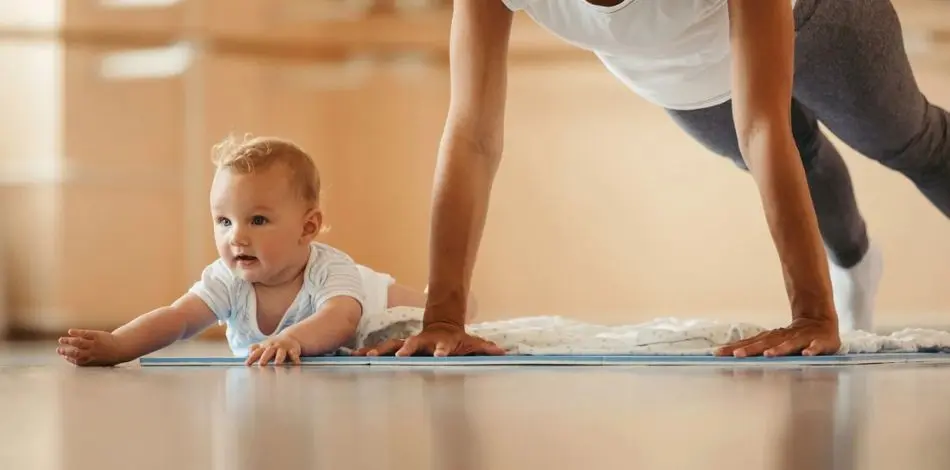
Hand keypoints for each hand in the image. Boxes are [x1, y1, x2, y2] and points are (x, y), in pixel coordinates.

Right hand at [57, 329, 124, 365]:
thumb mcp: (102, 362)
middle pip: (76, 352)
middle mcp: (92, 352)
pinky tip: (70, 331)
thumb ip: (90, 361)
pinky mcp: (97, 335)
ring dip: (68, 341)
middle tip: (58, 350)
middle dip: (66, 351)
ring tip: (60, 340)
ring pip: (78, 343)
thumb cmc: (112, 355)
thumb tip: (78, 360)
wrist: (123, 347)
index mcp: (92, 360)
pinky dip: (77, 332)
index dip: (70, 359)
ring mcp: (94, 343)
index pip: (78, 361)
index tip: (64, 356)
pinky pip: (85, 333)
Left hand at [245, 334, 301, 365]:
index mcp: (265, 347)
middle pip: (268, 351)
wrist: (289, 338)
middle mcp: (273, 347)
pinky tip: (296, 364)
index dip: (252, 358)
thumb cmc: (273, 346)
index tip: (247, 364)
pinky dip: (295, 359)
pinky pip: (294, 354)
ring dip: (279, 358)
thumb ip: (254, 349)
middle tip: (261, 364)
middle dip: (265, 357)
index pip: (256, 352)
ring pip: (281, 353)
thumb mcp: (263, 346)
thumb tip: (247, 355)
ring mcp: (283, 348)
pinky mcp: (293, 350)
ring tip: (277, 364)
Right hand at [353, 322, 504, 356]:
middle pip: (413, 344)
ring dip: (381, 351)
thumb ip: (485, 348)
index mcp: (441, 343)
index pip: (443, 347)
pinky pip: (382, 350)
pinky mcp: (399, 346)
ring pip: (392, 345)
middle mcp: (423, 341)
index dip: (442, 351)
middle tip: (399, 356)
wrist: (442, 324)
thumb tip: (503, 352)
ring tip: (367, 356)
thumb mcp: (472, 342)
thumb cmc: (457, 339)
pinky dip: (370, 352)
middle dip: (405, 350)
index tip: (441, 356)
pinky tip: (355, 355)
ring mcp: (409, 342)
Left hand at [715, 317, 840, 356]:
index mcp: (770, 338)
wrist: (820, 321)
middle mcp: (783, 337)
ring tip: (767, 354)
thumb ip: (756, 349)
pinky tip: (806, 354)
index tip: (717, 353)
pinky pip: (815, 346)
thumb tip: (731, 355)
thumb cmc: (793, 338)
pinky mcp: (819, 342)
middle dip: (750, 349)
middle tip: (736, 355)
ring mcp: (801, 339)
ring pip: (788, 344)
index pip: (749, 343)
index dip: (733, 348)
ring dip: (779, 349)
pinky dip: (812, 350)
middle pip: (764, 343)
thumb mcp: (773, 343)